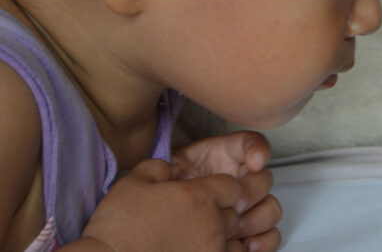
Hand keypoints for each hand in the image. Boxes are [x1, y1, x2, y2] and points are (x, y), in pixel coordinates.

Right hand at [78, 159, 244, 251]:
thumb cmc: (118, 226)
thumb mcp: (133, 183)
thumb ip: (158, 167)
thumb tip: (171, 166)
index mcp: (199, 197)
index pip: (232, 186)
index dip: (219, 189)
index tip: (203, 196)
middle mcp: (213, 225)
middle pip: (235, 214)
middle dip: (221, 214)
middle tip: (196, 220)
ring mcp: (212, 251)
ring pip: (235, 242)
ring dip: (222, 239)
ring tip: (197, 240)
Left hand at [173, 132, 281, 251]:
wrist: (165, 216)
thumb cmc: (168, 189)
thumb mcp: (166, 171)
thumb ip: (173, 163)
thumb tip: (173, 169)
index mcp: (226, 156)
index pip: (251, 142)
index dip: (259, 149)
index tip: (254, 162)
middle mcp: (242, 178)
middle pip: (265, 179)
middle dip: (250, 193)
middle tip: (232, 205)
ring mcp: (250, 205)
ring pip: (272, 208)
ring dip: (255, 220)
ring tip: (233, 229)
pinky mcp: (251, 230)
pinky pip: (272, 235)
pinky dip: (264, 241)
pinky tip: (245, 244)